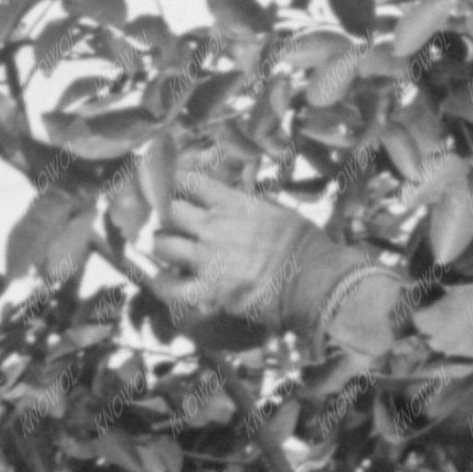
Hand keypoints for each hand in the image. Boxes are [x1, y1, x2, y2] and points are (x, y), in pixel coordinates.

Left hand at [149, 160, 344, 336]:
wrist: (313, 281)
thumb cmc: (306, 245)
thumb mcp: (279, 210)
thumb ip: (253, 206)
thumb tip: (245, 202)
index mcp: (231, 203)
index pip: (187, 180)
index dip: (172, 181)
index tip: (168, 185)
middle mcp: (212, 226)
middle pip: (168, 211)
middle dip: (165, 216)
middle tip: (170, 224)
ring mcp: (207, 258)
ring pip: (162, 245)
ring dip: (162, 247)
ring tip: (168, 251)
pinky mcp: (209, 290)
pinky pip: (170, 288)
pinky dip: (161, 284)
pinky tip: (159, 281)